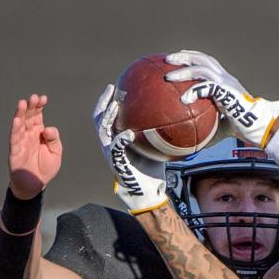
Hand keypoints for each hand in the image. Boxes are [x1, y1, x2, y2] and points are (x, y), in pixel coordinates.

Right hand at [8, 94, 62, 198]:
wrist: (35, 185)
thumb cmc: (45, 168)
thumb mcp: (56, 153)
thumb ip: (54, 140)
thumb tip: (47, 128)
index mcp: (38, 133)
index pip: (38, 116)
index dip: (39, 107)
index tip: (43, 98)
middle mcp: (28, 135)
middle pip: (28, 117)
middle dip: (31, 107)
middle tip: (33, 97)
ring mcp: (20, 142)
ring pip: (19, 125)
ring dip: (20, 114)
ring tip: (23, 103)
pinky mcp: (15, 151)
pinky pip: (14, 139)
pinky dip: (15, 129)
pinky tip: (17, 120)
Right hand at [93, 85, 166, 214]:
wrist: (148, 192)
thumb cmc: (152, 172)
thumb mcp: (157, 149)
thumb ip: (160, 136)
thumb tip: (178, 121)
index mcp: (117, 139)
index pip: (109, 117)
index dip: (109, 101)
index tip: (117, 86)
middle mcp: (111, 144)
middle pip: (100, 118)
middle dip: (103, 102)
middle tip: (111, 88)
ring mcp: (111, 153)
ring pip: (103, 130)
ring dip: (108, 116)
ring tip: (115, 105)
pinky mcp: (116, 163)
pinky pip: (115, 149)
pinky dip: (121, 140)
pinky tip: (129, 134)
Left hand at [165, 50, 278, 147]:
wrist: (260, 128)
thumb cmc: (244, 129)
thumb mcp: (222, 126)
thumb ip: (208, 126)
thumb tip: (193, 141)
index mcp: (226, 81)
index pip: (207, 62)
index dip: (193, 57)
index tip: (179, 58)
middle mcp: (226, 78)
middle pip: (202, 58)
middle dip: (184, 56)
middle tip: (168, 60)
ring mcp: (227, 83)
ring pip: (202, 68)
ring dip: (184, 70)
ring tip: (170, 76)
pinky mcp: (227, 92)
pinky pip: (206, 86)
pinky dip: (194, 91)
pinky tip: (184, 99)